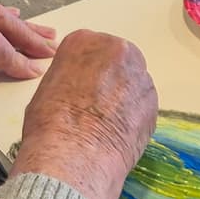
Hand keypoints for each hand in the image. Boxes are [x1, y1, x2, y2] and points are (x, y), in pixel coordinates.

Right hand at [9, 30, 156, 198]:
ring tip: (105, 124)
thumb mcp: (46, 88)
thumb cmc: (49, 125)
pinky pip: (143, 105)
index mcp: (84, 41)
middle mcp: (116, 51)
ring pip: (133, 83)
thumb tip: (77, 90)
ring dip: (124, 98)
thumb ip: (69, 78)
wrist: (72, 157)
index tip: (82, 86)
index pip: (89, 47)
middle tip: (96, 104)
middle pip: (117, 59)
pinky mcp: (153, 103)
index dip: (85, 70)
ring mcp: (139, 77)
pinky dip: (134, 117)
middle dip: (110, 79)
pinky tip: (117, 134)